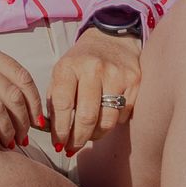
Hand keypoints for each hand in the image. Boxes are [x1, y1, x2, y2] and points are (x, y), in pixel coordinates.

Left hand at [48, 29, 141, 153]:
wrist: (111, 37)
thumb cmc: (81, 61)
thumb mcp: (61, 72)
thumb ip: (54, 100)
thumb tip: (51, 132)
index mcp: (69, 66)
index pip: (63, 105)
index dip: (60, 130)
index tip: (58, 143)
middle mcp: (93, 69)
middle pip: (87, 117)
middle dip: (78, 139)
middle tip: (72, 148)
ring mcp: (116, 74)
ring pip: (107, 120)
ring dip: (96, 135)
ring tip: (89, 135)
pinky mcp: (134, 80)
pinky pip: (122, 115)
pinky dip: (112, 122)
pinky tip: (105, 117)